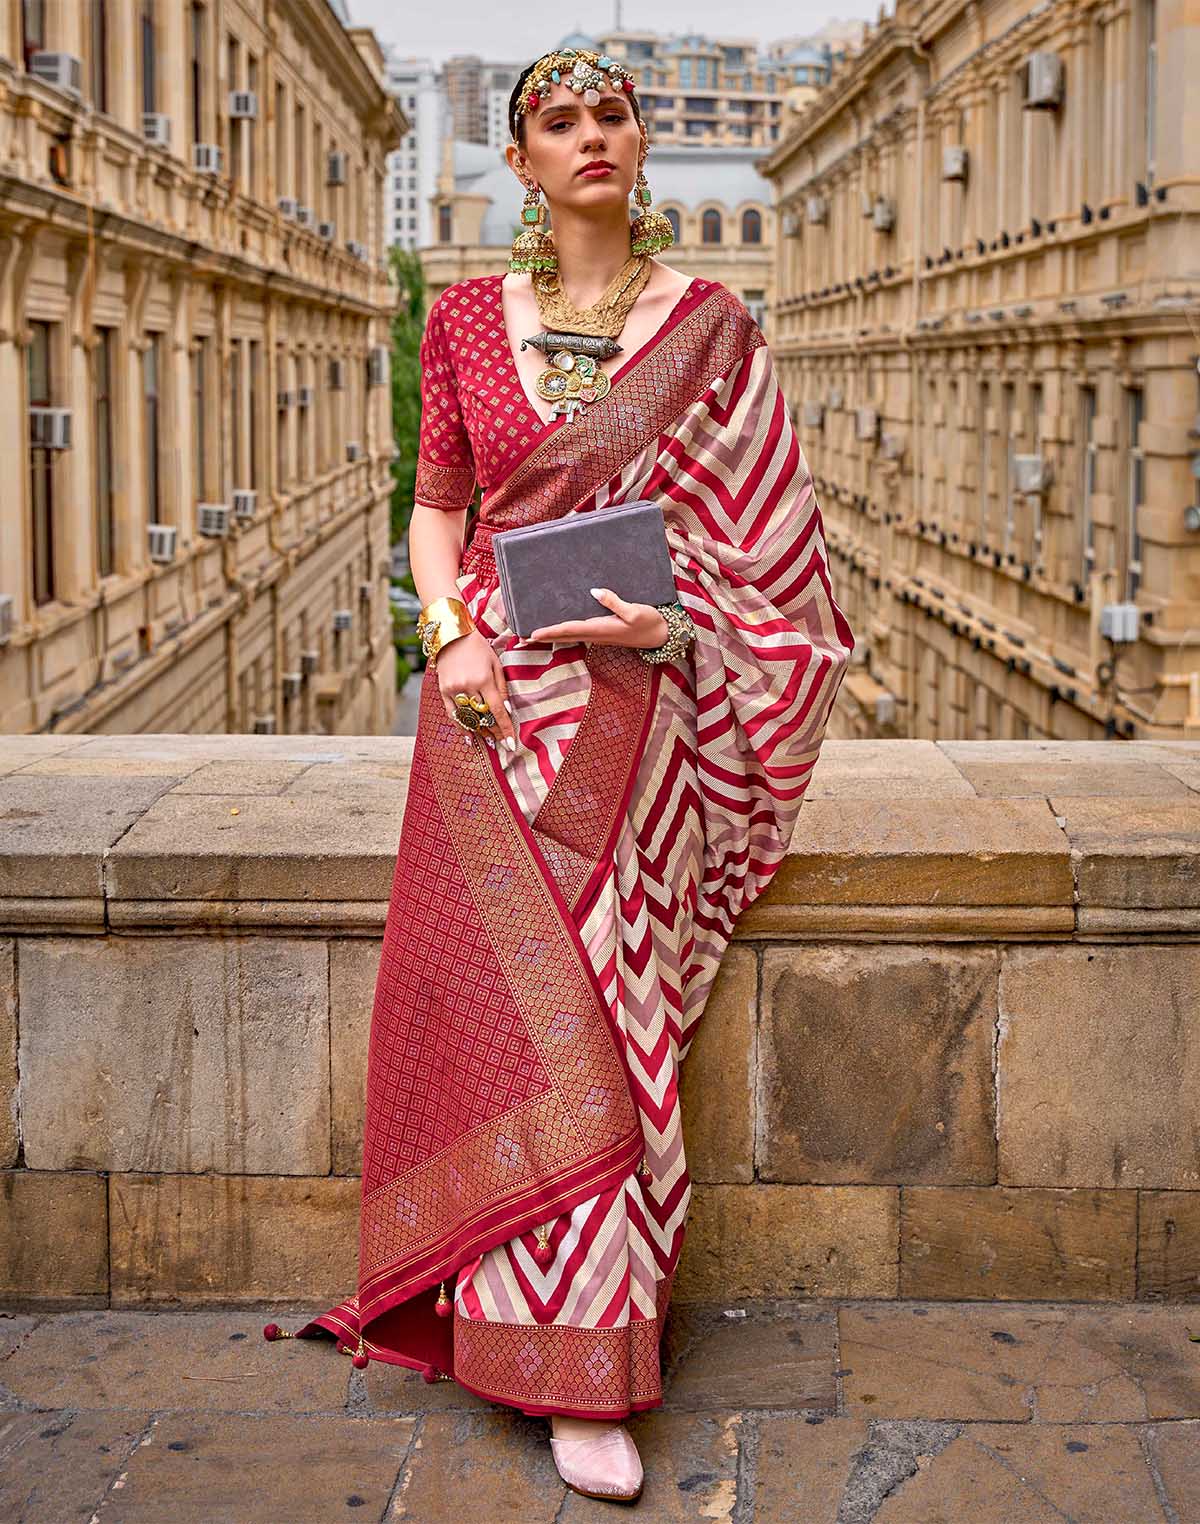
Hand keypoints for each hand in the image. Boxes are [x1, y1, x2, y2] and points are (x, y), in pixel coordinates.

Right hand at [434, 628, 518, 748]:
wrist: (452, 635)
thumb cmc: (479, 648)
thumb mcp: (496, 664)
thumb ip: (502, 688)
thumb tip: (507, 711)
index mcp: (484, 679)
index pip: (497, 710)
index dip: (505, 728)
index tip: (511, 743)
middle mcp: (468, 686)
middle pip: (483, 717)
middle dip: (494, 732)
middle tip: (502, 743)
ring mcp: (453, 690)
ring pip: (468, 717)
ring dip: (479, 731)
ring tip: (489, 740)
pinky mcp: (443, 690)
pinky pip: (452, 714)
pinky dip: (461, 727)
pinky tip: (469, 737)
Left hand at [528, 587, 668, 648]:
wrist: (661, 635)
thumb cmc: (649, 622)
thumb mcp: (635, 611)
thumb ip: (614, 602)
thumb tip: (594, 591)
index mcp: (601, 629)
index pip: (569, 630)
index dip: (550, 631)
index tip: (532, 633)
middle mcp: (596, 634)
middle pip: (564, 636)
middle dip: (543, 637)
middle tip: (521, 638)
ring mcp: (598, 634)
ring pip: (569, 635)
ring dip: (551, 635)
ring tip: (533, 634)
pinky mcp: (602, 632)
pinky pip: (577, 632)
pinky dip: (563, 632)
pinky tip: (558, 628)